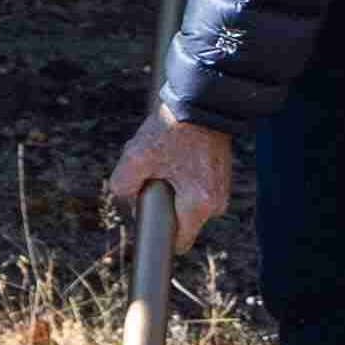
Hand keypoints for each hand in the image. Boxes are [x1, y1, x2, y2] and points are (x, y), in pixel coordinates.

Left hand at [107, 112, 234, 252]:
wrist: (200, 101)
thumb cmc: (171, 129)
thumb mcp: (137, 156)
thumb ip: (124, 185)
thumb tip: (127, 201)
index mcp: (200, 205)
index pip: (180, 242)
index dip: (158, 236)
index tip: (144, 219)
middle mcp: (217, 203)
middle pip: (180, 221)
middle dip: (161, 204)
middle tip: (152, 175)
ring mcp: (221, 191)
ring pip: (185, 204)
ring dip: (170, 189)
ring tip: (164, 160)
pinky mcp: (219, 178)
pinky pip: (193, 190)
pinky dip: (180, 178)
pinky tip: (174, 156)